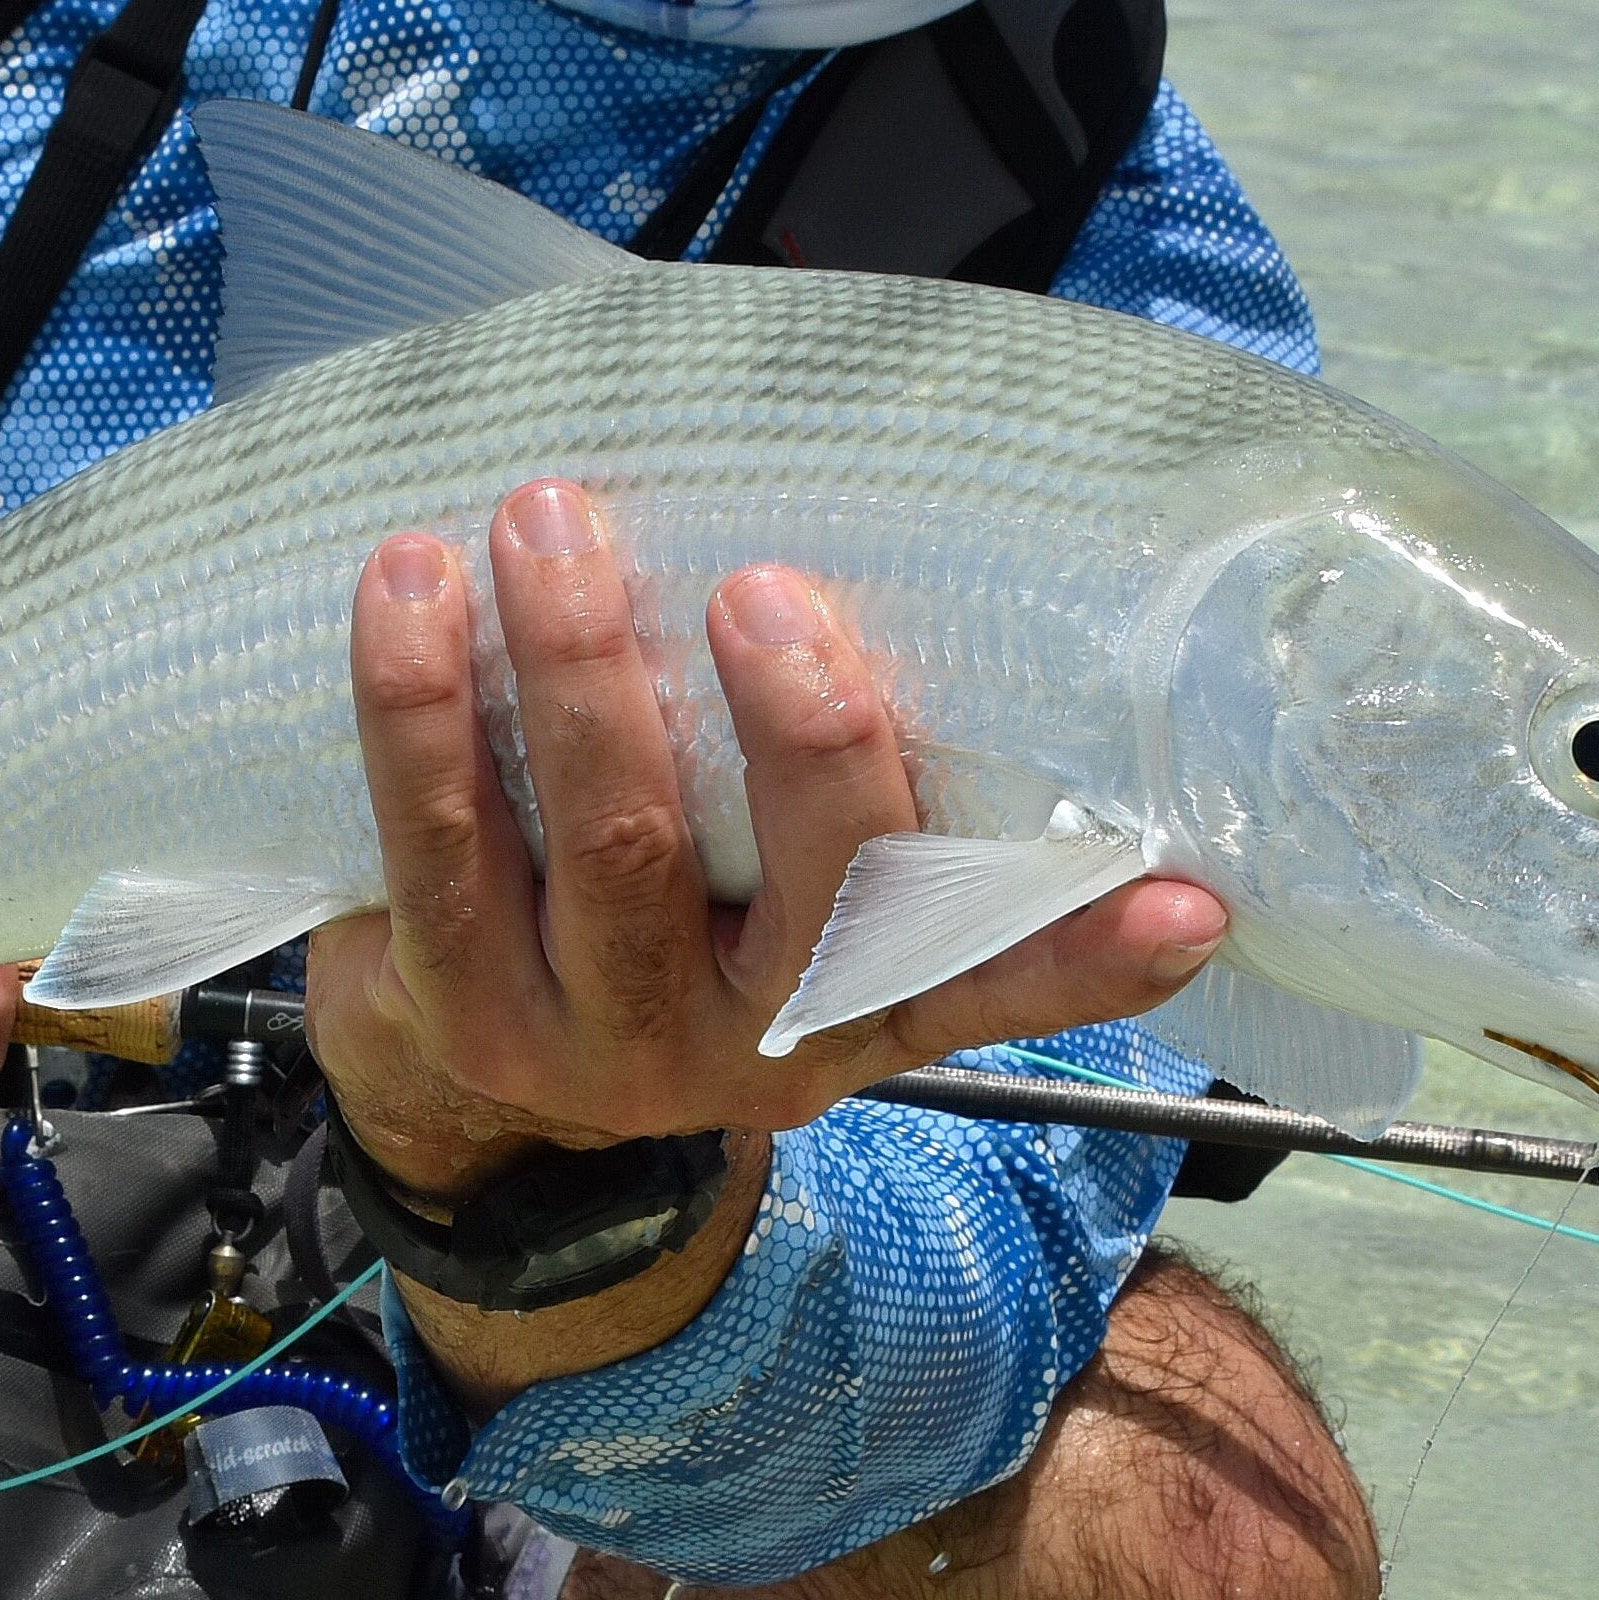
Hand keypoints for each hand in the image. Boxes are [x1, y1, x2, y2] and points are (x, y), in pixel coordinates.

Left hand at [302, 479, 1223, 1391]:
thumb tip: (1018, 625)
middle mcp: (762, 1046)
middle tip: (762, 586)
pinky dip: (419, 705)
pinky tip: (410, 585)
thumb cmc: (667, 915)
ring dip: (583, 669)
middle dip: (804, 732)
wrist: (459, 1079)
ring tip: (555, 520)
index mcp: (871, 1002)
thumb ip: (892, 807)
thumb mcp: (797, 906)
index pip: (1008, 976)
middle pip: (821, 891)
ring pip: (621, 849)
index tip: (1189, 899)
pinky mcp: (464, 1012)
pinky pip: (442, 846)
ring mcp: (610, 1043)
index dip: (1102, 954)